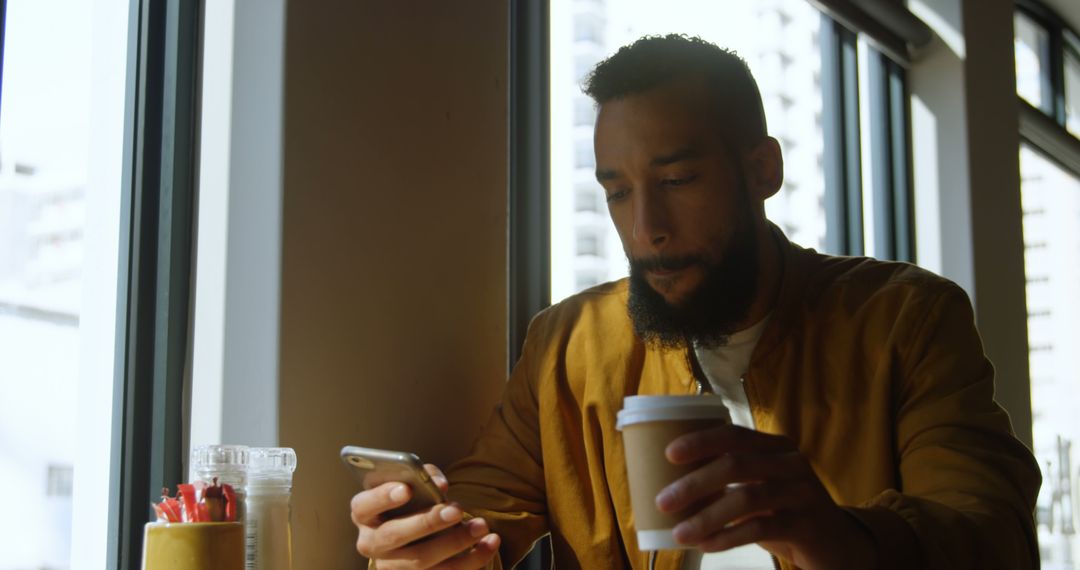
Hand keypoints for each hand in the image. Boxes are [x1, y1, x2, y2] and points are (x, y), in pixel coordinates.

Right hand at [351, 464, 500, 568]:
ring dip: (455, 543)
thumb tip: (439, 485)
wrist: (414, 535)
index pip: (363, 506)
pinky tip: (490, 544)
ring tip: (482, 526)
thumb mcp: (411, 484)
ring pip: (421, 562)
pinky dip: (471, 561)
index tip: (407, 489)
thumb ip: (423, 477)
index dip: (383, 497)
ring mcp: (391, 567)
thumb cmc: (411, 502)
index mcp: (364, 514)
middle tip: (456, 510)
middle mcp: (371, 543)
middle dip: (427, 523)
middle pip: (394, 536)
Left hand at [656, 425, 875, 569]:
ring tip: (679, 532)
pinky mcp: (808, 525)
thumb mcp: (760, 491)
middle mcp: (792, 464)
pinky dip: (728, 537)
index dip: (701, 441)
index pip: (735, 435)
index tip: (669, 454)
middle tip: (663, 501)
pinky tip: (707, 545)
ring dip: (707, 516)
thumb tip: (672, 485)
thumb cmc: (787, 514)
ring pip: (747, 498)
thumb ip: (730, 482)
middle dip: (694, 483)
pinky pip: (761, 528)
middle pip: (736, 464)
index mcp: (777, 447)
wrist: (840, 547)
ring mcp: (803, 493)